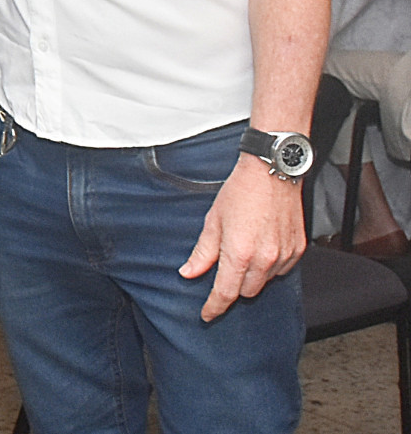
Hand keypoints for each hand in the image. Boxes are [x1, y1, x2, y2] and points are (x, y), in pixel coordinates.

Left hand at [179, 155, 305, 320]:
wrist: (272, 172)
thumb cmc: (240, 192)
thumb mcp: (213, 220)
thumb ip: (202, 252)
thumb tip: (189, 273)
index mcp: (240, 253)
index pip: (226, 293)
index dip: (214, 307)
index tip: (207, 315)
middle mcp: (265, 259)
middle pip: (247, 292)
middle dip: (234, 286)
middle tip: (226, 264)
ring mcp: (285, 256)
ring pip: (265, 282)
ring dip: (253, 275)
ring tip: (245, 248)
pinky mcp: (298, 250)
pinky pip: (282, 270)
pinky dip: (270, 265)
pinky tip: (262, 245)